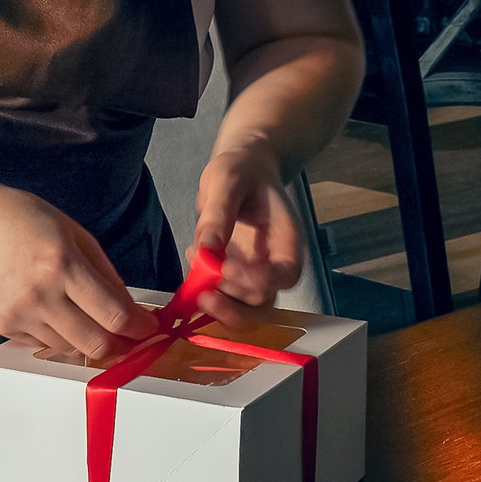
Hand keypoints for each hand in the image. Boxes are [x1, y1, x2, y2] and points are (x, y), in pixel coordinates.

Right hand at [0, 181, 156, 357]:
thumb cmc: (25, 220)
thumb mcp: (76, 234)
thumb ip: (106, 274)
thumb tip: (131, 309)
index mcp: (62, 264)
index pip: (113, 314)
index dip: (139, 327)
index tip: (149, 327)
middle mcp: (39, 294)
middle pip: (95, 344)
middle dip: (120, 345)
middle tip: (129, 336)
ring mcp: (18, 314)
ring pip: (70, 349)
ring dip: (88, 340)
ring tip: (90, 318)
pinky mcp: (2, 325)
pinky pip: (43, 343)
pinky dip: (58, 334)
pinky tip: (54, 311)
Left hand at [191, 140, 305, 325]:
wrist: (242, 172)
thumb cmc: (243, 171)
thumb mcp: (228, 179)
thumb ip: (220, 212)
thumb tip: (208, 246)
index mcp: (287, 241)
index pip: (284, 276)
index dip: (257, 280)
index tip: (226, 268)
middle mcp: (274, 264)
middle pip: (263, 303)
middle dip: (231, 302)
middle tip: (201, 285)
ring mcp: (253, 275)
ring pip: (243, 311)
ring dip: (216, 305)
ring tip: (194, 275)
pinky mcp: (232, 278)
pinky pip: (222, 299)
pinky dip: (203, 293)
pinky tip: (193, 259)